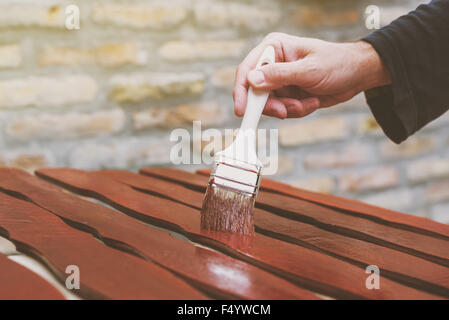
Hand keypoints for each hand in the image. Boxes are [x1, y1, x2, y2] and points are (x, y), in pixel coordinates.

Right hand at [233, 33, 391, 118]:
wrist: (358, 75)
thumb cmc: (337, 64)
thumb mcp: (308, 70)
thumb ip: (279, 75)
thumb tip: (251, 80)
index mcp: (274, 48)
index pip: (247, 70)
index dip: (242, 91)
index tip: (242, 111)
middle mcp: (273, 64)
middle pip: (256, 92)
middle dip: (273, 105)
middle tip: (286, 111)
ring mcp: (280, 80)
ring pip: (270, 105)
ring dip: (289, 109)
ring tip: (309, 102)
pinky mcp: (287, 93)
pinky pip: (283, 110)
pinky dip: (297, 111)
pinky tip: (312, 102)